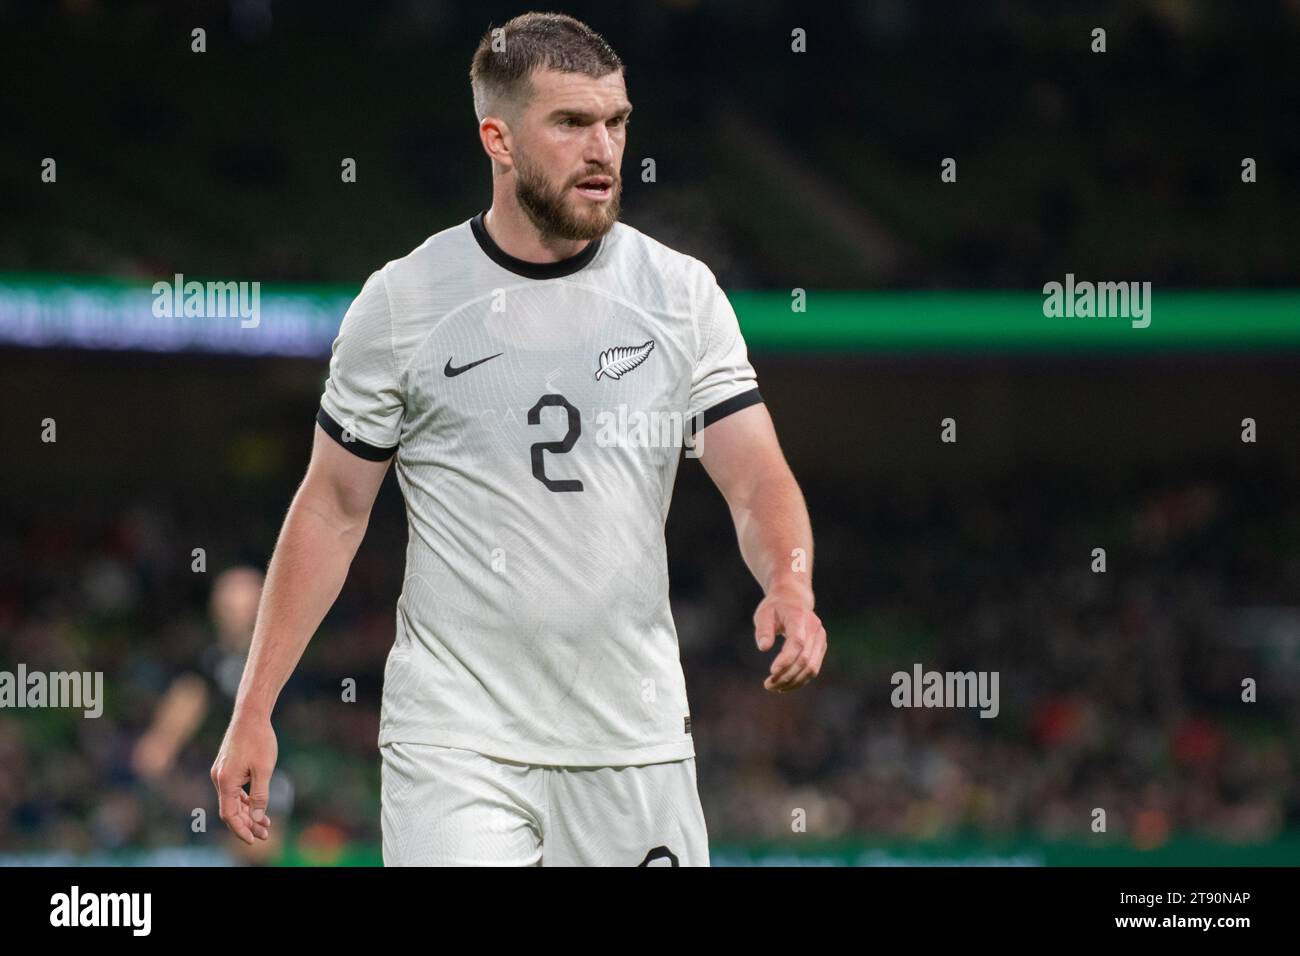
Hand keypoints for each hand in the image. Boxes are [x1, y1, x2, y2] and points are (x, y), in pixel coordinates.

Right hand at [210, 715, 277, 843]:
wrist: (251, 714)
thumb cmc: (259, 740)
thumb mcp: (264, 770)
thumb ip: (260, 795)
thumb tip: (258, 817)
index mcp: (225, 781)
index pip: (229, 815)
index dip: (241, 829)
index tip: (253, 840)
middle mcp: (219, 778)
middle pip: (231, 810)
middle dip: (247, 824)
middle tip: (265, 834)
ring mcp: (221, 772)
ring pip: (232, 800)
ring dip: (247, 813)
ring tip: (265, 825)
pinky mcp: (226, 767)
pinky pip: (234, 790)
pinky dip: (245, 800)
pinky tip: (257, 807)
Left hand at [753, 588, 825, 691]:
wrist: (793, 599)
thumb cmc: (775, 608)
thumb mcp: (763, 614)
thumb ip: (763, 630)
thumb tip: (763, 648)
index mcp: (800, 617)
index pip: (797, 642)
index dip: (786, 659)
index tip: (772, 672)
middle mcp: (815, 628)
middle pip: (804, 658)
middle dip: (787, 675)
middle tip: (768, 685)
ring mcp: (821, 639)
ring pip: (812, 668)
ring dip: (794, 681)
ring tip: (774, 687)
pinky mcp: (821, 647)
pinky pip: (814, 668)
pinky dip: (801, 680)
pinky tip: (785, 686)